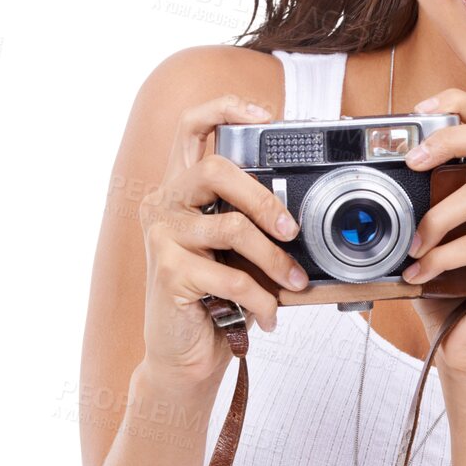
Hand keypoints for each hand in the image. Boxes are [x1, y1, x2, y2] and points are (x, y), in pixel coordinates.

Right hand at [138, 95, 309, 386]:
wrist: (184, 355)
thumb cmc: (216, 299)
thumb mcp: (238, 252)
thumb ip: (254, 223)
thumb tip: (304, 214)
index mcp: (182, 189)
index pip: (191, 128)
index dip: (224, 109)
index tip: (263, 116)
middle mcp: (164, 204)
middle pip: (214, 170)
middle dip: (264, 198)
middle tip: (293, 229)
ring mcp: (162, 237)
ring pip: (230, 227)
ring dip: (274, 259)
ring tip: (295, 282)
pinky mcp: (167, 272)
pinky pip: (229, 276)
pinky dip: (261, 298)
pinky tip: (270, 316)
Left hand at [398, 89, 465, 377]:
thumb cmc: (448, 290)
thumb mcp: (430, 235)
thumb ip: (420, 202)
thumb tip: (374, 174)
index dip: (459, 105)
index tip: (420, 110)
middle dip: (451, 139)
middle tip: (412, 160)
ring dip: (436, 216)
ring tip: (412, 244)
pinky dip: (440, 257)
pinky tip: (419, 274)